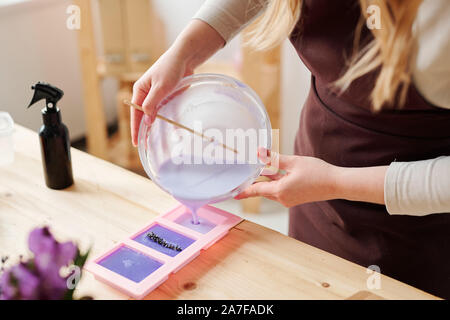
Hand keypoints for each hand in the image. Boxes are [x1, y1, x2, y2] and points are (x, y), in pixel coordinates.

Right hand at [130, 20, 224, 145]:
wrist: (186, 57)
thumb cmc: (171, 68)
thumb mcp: (160, 87)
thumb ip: (152, 104)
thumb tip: (146, 120)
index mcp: (140, 90)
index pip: (135, 113)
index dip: (136, 128)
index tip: (136, 142)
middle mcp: (147, 93)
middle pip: (143, 115)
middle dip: (144, 130)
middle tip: (146, 146)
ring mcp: (157, 95)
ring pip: (154, 114)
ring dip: (155, 126)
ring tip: (155, 141)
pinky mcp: (167, 96)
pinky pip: (164, 110)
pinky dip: (165, 119)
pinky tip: (168, 129)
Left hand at [235, 148, 386, 206]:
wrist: (337, 184)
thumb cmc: (318, 172)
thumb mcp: (294, 162)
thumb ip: (274, 158)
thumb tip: (259, 152)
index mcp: (280, 190)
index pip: (257, 190)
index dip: (244, 190)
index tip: (234, 193)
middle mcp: (283, 198)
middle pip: (263, 189)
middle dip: (255, 181)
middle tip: (246, 173)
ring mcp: (289, 199)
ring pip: (271, 189)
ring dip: (267, 179)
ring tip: (261, 166)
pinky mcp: (294, 198)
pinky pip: (280, 190)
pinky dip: (276, 181)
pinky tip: (275, 170)